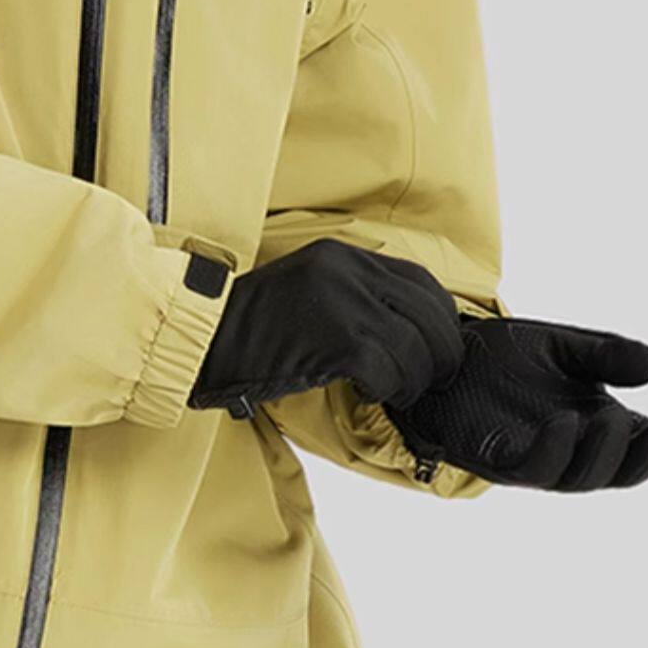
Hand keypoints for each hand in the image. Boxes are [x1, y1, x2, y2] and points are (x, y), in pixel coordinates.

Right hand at [188, 237, 464, 419]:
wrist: (205, 337)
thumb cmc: (253, 324)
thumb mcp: (309, 288)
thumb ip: (353, 294)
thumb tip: (406, 328)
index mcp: (342, 255)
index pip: (420, 279)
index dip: (441, 316)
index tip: (442, 342)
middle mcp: (348, 271)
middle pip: (428, 312)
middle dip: (443, 352)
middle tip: (437, 377)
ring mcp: (343, 304)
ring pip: (415, 346)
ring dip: (417, 378)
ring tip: (401, 392)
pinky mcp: (336, 340)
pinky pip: (388, 370)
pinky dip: (389, 388)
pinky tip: (369, 392)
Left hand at [379, 314, 647, 489]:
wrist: (441, 352)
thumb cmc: (505, 357)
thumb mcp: (564, 345)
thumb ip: (606, 354)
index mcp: (595, 426)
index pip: (642, 448)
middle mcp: (569, 450)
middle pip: (617, 473)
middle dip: (643, 453)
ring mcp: (532, 458)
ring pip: (576, 478)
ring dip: (600, 454)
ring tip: (612, 418)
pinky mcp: (493, 457)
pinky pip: (527, 468)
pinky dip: (551, 450)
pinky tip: (563, 423)